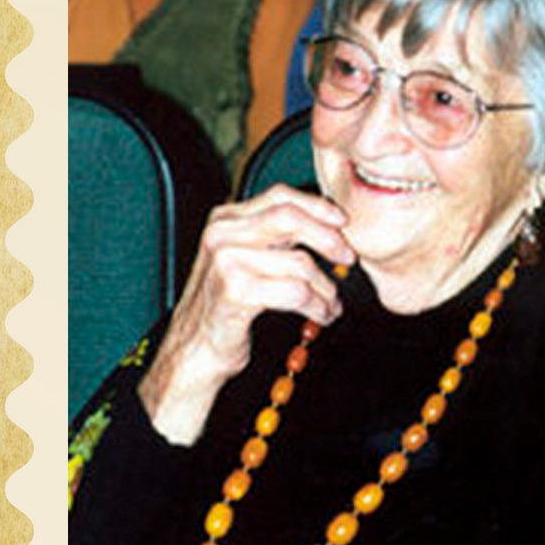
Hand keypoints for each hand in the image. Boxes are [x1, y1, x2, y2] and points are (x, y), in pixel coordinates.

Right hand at [138, 185, 354, 444]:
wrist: (196, 348)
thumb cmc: (225, 306)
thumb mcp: (246, 260)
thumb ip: (274, 238)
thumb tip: (326, 226)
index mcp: (226, 219)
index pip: (280, 196)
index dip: (317, 206)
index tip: (343, 222)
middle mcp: (222, 235)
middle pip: (291, 219)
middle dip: (328, 238)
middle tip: (348, 257)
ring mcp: (226, 261)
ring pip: (299, 263)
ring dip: (326, 288)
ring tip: (332, 303)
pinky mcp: (235, 292)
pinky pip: (295, 293)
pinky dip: (317, 306)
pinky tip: (322, 315)